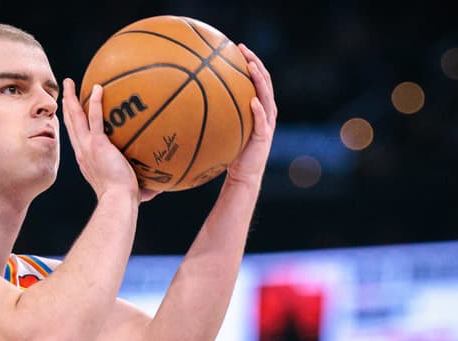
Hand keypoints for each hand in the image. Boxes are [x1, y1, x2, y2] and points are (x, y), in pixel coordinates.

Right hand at [62, 79, 158, 202]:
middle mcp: (83, 152)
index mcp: (87, 161)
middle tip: (66, 92)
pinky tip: (98, 87)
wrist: (118, 200)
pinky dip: (95, 102)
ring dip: (71, 99)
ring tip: (69, 83)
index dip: (73, 125)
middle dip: (67, 107)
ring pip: (75, 118)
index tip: (74, 115)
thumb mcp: (132, 189)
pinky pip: (94, 118)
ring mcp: (87, 147)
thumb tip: (163, 186)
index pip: (77, 139)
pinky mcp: (96, 144)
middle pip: (70, 124)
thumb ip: (145, 184)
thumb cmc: (125, 200)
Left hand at [224, 44, 277, 190]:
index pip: (259, 79)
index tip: (239, 47)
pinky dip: (259, 111)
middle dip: (256, 64)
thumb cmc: (231, 152)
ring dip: (260, 81)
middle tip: (245, 50)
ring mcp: (266, 125)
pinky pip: (261, 122)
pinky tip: (253, 101)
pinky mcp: (263, 138)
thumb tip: (190, 100)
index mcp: (260, 108)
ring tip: (252, 67)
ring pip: (267, 97)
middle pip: (265, 82)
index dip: (252, 62)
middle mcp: (266, 113)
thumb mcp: (224, 128)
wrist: (243, 175)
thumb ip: (217, 114)